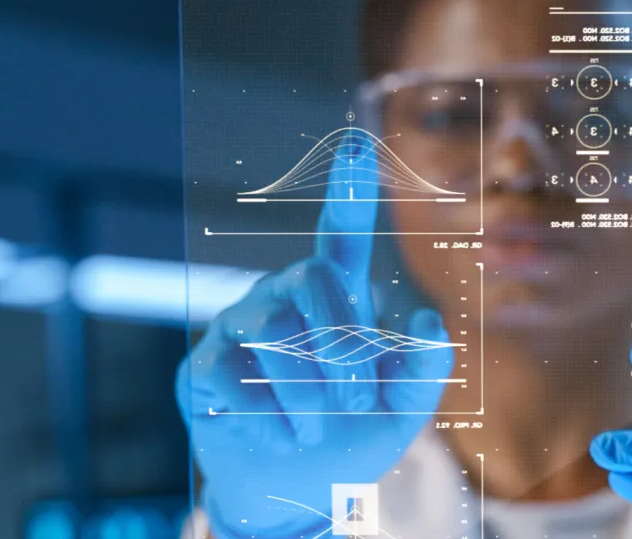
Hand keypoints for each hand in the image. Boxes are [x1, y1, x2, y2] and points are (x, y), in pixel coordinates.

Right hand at [175, 132, 452, 538]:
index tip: (360, 142)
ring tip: (316, 427)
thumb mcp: (403, 408)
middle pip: (313, 281)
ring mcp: (237, 329)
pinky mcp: (202, 368)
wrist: (293, 490)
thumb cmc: (350, 435)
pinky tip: (279, 433)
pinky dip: (269, 414)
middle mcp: (282, 299)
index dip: (350, 193)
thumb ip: (425, 367)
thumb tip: (429, 318)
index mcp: (334, 301)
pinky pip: (233, 373)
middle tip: (355, 401)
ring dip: (308, 390)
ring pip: (274, 330)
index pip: (340, 236)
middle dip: (342, 347)